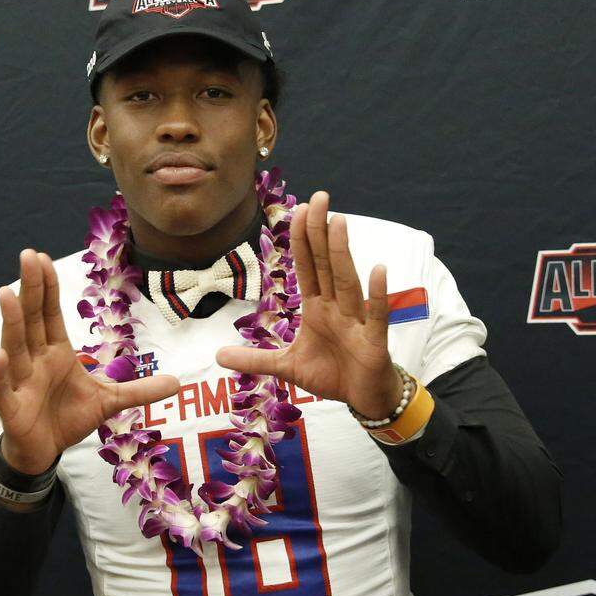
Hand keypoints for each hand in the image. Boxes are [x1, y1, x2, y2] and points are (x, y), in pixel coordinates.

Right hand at [0, 249, 180, 473]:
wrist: (44, 451)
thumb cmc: (68, 417)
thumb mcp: (109, 401)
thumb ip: (139, 390)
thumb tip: (177, 384)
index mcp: (55, 352)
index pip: (50, 313)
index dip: (48, 287)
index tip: (43, 257)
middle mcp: (35, 360)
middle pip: (32, 319)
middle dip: (30, 288)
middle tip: (28, 255)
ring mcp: (20, 381)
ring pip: (15, 346)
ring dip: (11, 320)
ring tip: (7, 293)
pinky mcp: (11, 407)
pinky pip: (2, 387)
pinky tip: (0, 354)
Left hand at [216, 191, 400, 419]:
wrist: (365, 398)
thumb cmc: (332, 374)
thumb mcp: (287, 367)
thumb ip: (255, 359)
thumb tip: (217, 356)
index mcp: (318, 309)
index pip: (308, 268)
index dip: (303, 240)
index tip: (298, 209)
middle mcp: (337, 308)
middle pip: (327, 265)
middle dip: (320, 233)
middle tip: (318, 197)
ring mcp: (356, 322)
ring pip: (347, 282)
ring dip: (342, 252)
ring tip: (338, 222)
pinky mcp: (373, 341)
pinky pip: (376, 315)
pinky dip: (378, 294)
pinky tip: (378, 269)